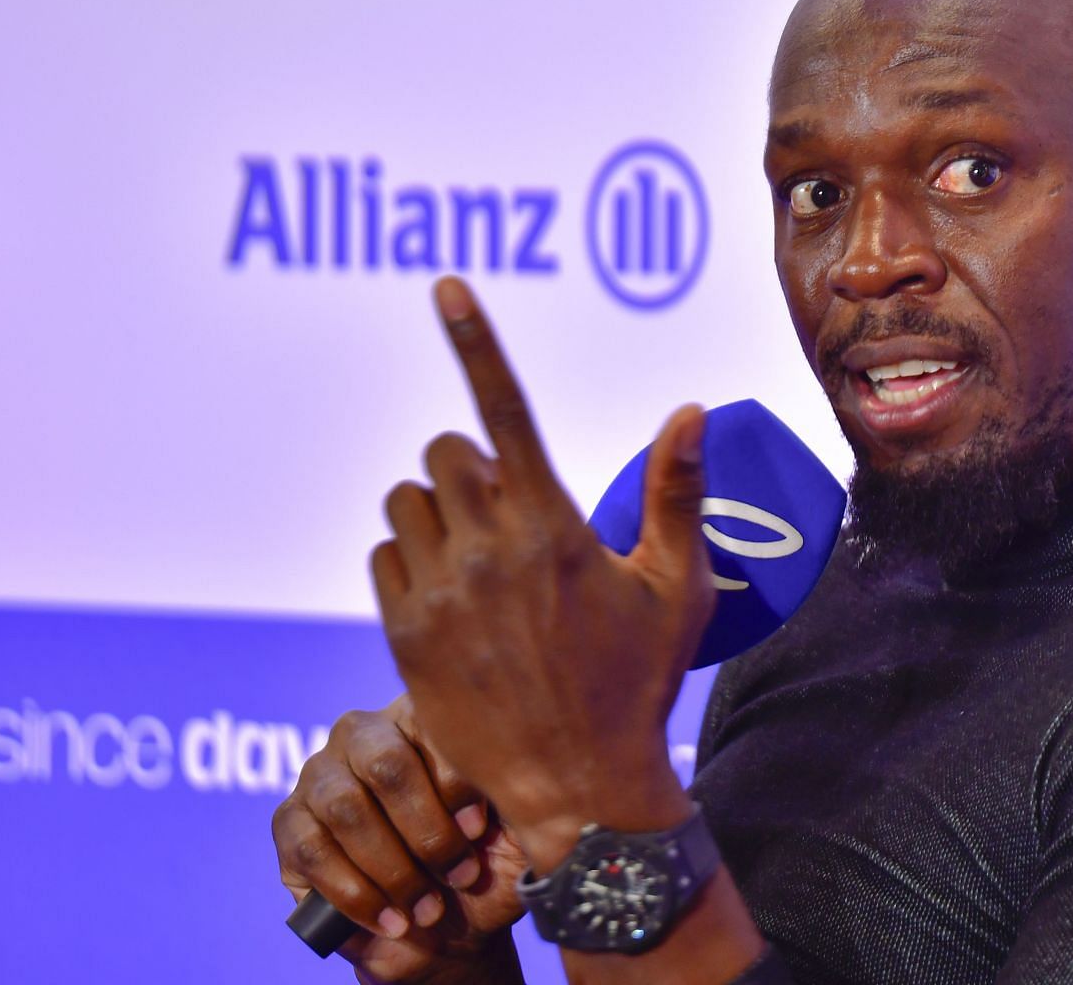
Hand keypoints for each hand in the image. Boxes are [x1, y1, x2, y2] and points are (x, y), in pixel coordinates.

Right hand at [273, 694, 528, 982]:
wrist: (447, 929)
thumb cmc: (487, 864)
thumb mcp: (518, 830)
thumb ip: (521, 794)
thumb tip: (528, 773)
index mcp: (425, 718)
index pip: (435, 723)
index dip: (459, 780)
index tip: (481, 829)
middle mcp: (365, 734)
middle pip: (385, 763)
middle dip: (426, 830)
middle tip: (460, 875)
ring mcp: (319, 776)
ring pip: (344, 809)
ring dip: (392, 870)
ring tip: (429, 909)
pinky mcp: (289, 824)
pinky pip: (311, 851)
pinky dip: (354, 894)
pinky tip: (390, 920)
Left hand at [372, 277, 715, 866]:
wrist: (577, 785)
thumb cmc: (638, 679)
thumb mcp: (677, 586)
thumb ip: (677, 491)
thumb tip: (689, 408)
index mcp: (552, 527)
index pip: (505, 410)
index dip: (476, 341)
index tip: (447, 287)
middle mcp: (486, 551)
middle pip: (443, 450)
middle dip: (472, 465)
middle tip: (511, 512)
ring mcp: (437, 593)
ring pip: (405, 500)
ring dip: (437, 510)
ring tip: (481, 555)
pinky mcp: (403, 633)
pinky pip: (383, 554)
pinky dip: (410, 558)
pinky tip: (453, 594)